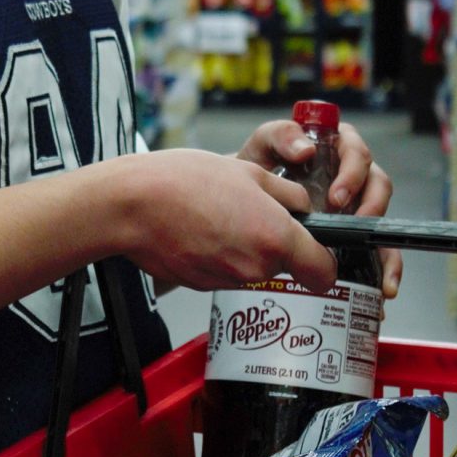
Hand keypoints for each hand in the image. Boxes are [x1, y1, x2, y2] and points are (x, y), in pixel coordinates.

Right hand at [117, 150, 336, 292]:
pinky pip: (226, 270)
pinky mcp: (203, 285)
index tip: (317, 247)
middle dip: (277, 242)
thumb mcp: (248, 171)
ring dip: (246, 246)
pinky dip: (220, 254)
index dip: (325, 260)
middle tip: (252, 211)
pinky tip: (201, 229)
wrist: (131, 205)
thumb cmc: (183, 182)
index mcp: (276, 237)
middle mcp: (257, 266)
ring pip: (255, 267)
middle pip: (286, 265)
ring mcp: (228, 279)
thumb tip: (303, 208)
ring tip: (219, 215)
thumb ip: (287, 194)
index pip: (325, 272)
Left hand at [235, 120, 402, 298]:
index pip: (358, 153)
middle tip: (349, 223)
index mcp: (337, 150)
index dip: (353, 173)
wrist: (241, 200)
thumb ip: (281, 136)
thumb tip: (306, 150)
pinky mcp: (354, 232)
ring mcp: (355, 205)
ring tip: (369, 255)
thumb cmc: (258, 168)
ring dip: (382, 240)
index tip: (337, 196)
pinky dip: (386, 267)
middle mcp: (352, 177)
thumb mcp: (264, 146)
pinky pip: (379, 248)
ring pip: (383, 218)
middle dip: (370, 206)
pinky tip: (384, 287)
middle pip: (378, 185)